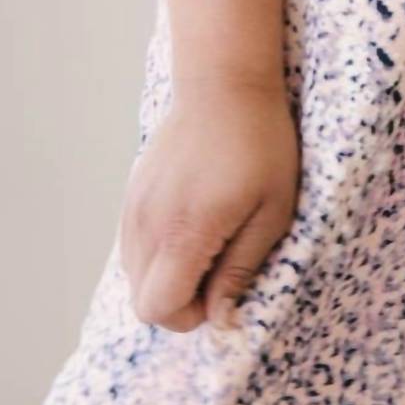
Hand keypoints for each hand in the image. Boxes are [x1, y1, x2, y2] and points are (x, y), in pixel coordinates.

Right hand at [120, 77, 299, 333]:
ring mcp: (134, 207)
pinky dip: (158, 252)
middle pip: (141, 299)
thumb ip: (241, 269)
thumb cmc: (260, 145)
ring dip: (168, 276)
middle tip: (220, 268)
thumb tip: (220, 318)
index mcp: (183, 232)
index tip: (222, 291)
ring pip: (134, 274)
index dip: (190, 316)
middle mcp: (147, 224)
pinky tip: (192, 223)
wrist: (225, 86)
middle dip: (179, 300)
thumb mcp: (272, 212)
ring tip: (210, 241)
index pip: (158, 309)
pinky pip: (133, 246)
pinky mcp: (132, 194)